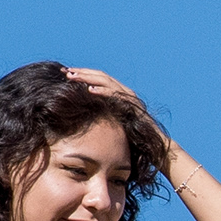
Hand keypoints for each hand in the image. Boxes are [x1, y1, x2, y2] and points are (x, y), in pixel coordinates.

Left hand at [67, 65, 177, 180]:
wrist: (156, 149)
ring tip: (72, 76)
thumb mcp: (113, 125)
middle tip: (65, 71)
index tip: (66, 75)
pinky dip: (103, 91)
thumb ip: (102, 117)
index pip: (99, 80)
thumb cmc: (134, 142)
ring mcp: (130, 99)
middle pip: (101, 76)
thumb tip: (82, 117)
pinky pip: (117, 96)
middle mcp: (125, 93)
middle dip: (82, 72)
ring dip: (88, 78)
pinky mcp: (134, 107)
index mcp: (119, 96)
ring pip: (107, 81)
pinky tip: (89, 91)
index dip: (83, 76)